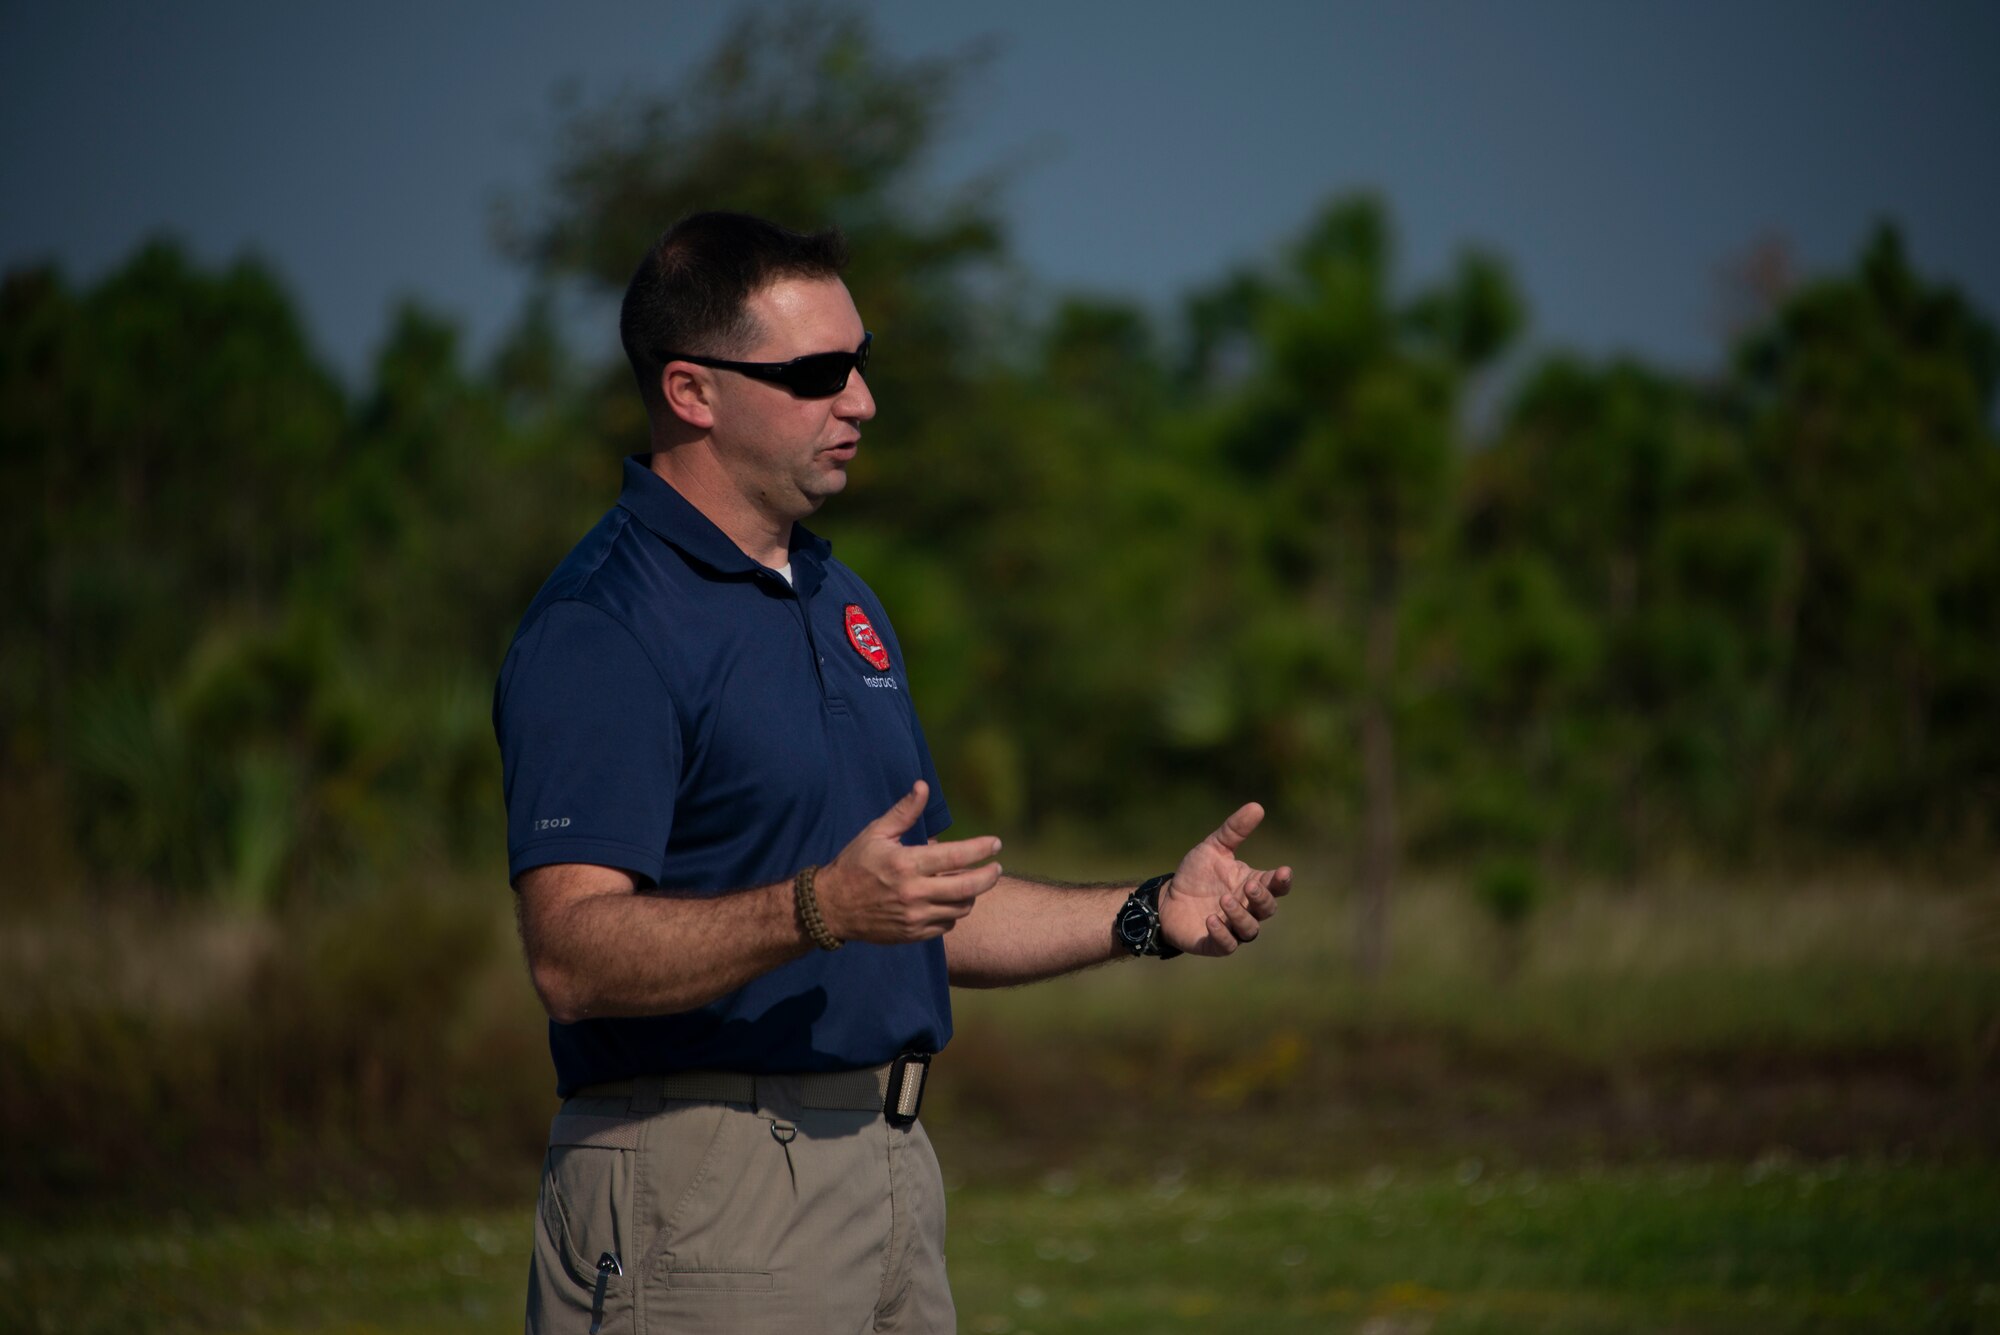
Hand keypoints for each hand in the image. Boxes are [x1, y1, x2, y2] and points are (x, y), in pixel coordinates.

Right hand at [815, 781, 1002, 943]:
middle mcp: (913, 892)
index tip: (996, 843)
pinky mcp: (912, 934)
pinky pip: (946, 925)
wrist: (832, 907)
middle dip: (989, 877)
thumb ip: (904, 812)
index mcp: (906, 863)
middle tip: (996, 868)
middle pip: (968, 888)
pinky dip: (953, 912)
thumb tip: (923, 786)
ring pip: (961, 908)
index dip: (982, 849)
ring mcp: (914, 917)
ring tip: (969, 882)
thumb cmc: (855, 864)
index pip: (957, 856)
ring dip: (971, 895)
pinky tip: (947, 900)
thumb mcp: (876, 833)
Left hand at [1158, 802, 1292, 956]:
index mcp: (1252, 885)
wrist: (1166, 899)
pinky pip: (1228, 945)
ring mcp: (1233, 928)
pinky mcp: (1216, 944)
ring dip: (1240, 915)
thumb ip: (1235, 830)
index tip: (1283, 871)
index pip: (1276, 886)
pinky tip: (1211, 920)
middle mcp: (1247, 909)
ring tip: (1224, 900)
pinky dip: (1222, 934)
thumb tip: (1257, 806)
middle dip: (1262, 898)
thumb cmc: (1196, 874)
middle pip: (1267, 909)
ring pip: (1250, 929)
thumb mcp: (1214, 848)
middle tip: (1249, 885)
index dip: (1282, 881)